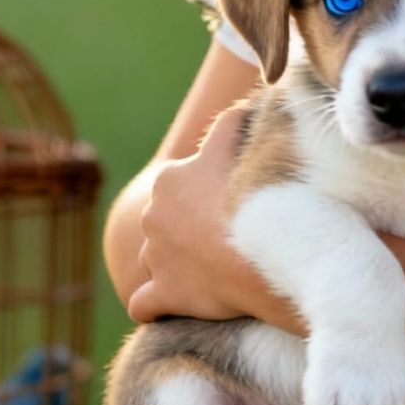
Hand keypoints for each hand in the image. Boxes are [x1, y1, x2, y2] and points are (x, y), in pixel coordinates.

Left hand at [126, 105, 252, 322]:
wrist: (260, 252)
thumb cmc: (257, 196)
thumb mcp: (244, 147)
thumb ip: (237, 123)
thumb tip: (246, 101)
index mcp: (171, 178)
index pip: (190, 175)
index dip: (213, 183)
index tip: (235, 193)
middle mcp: (153, 214)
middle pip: (170, 217)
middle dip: (190, 223)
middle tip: (230, 231)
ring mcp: (154, 257)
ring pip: (157, 255)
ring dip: (176, 260)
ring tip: (214, 268)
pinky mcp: (161, 294)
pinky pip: (144, 302)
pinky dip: (155, 303)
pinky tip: (174, 302)